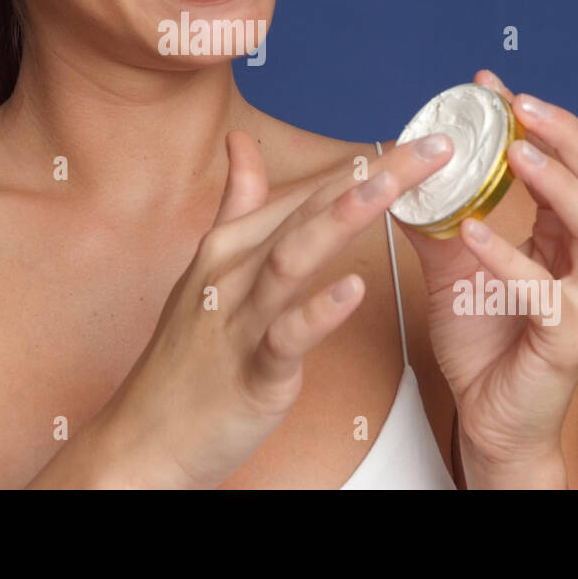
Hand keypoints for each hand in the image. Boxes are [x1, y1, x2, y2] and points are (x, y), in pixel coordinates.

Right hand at [92, 127, 456, 488]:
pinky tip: (354, 290)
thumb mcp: (207, 267)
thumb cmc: (186, 356)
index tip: (422, 141)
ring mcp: (239, 320)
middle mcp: (233, 271)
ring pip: (293, 259)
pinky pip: (286, 338)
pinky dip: (318, 312)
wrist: (145, 437)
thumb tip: (240, 142)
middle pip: (309, 211)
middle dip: (374, 176)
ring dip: (341, 220)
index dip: (367, 164)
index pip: (309, 192)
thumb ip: (235, 204)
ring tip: (389, 189)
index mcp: (231, 243)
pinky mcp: (250, 373)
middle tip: (433, 148)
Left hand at [392, 69, 577, 469]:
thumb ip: (437, 218)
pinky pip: (545, 290)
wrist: (490, 418)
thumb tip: (398, 167)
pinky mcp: (567, 339)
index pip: (573, 164)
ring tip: (515, 154)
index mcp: (569, 239)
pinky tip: (471, 231)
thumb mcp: (454, 266)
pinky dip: (508, 256)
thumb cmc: (484, 341)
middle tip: (520, 105)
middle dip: (568, 136)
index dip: (543, 121)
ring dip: (557, 184)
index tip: (495, 84)